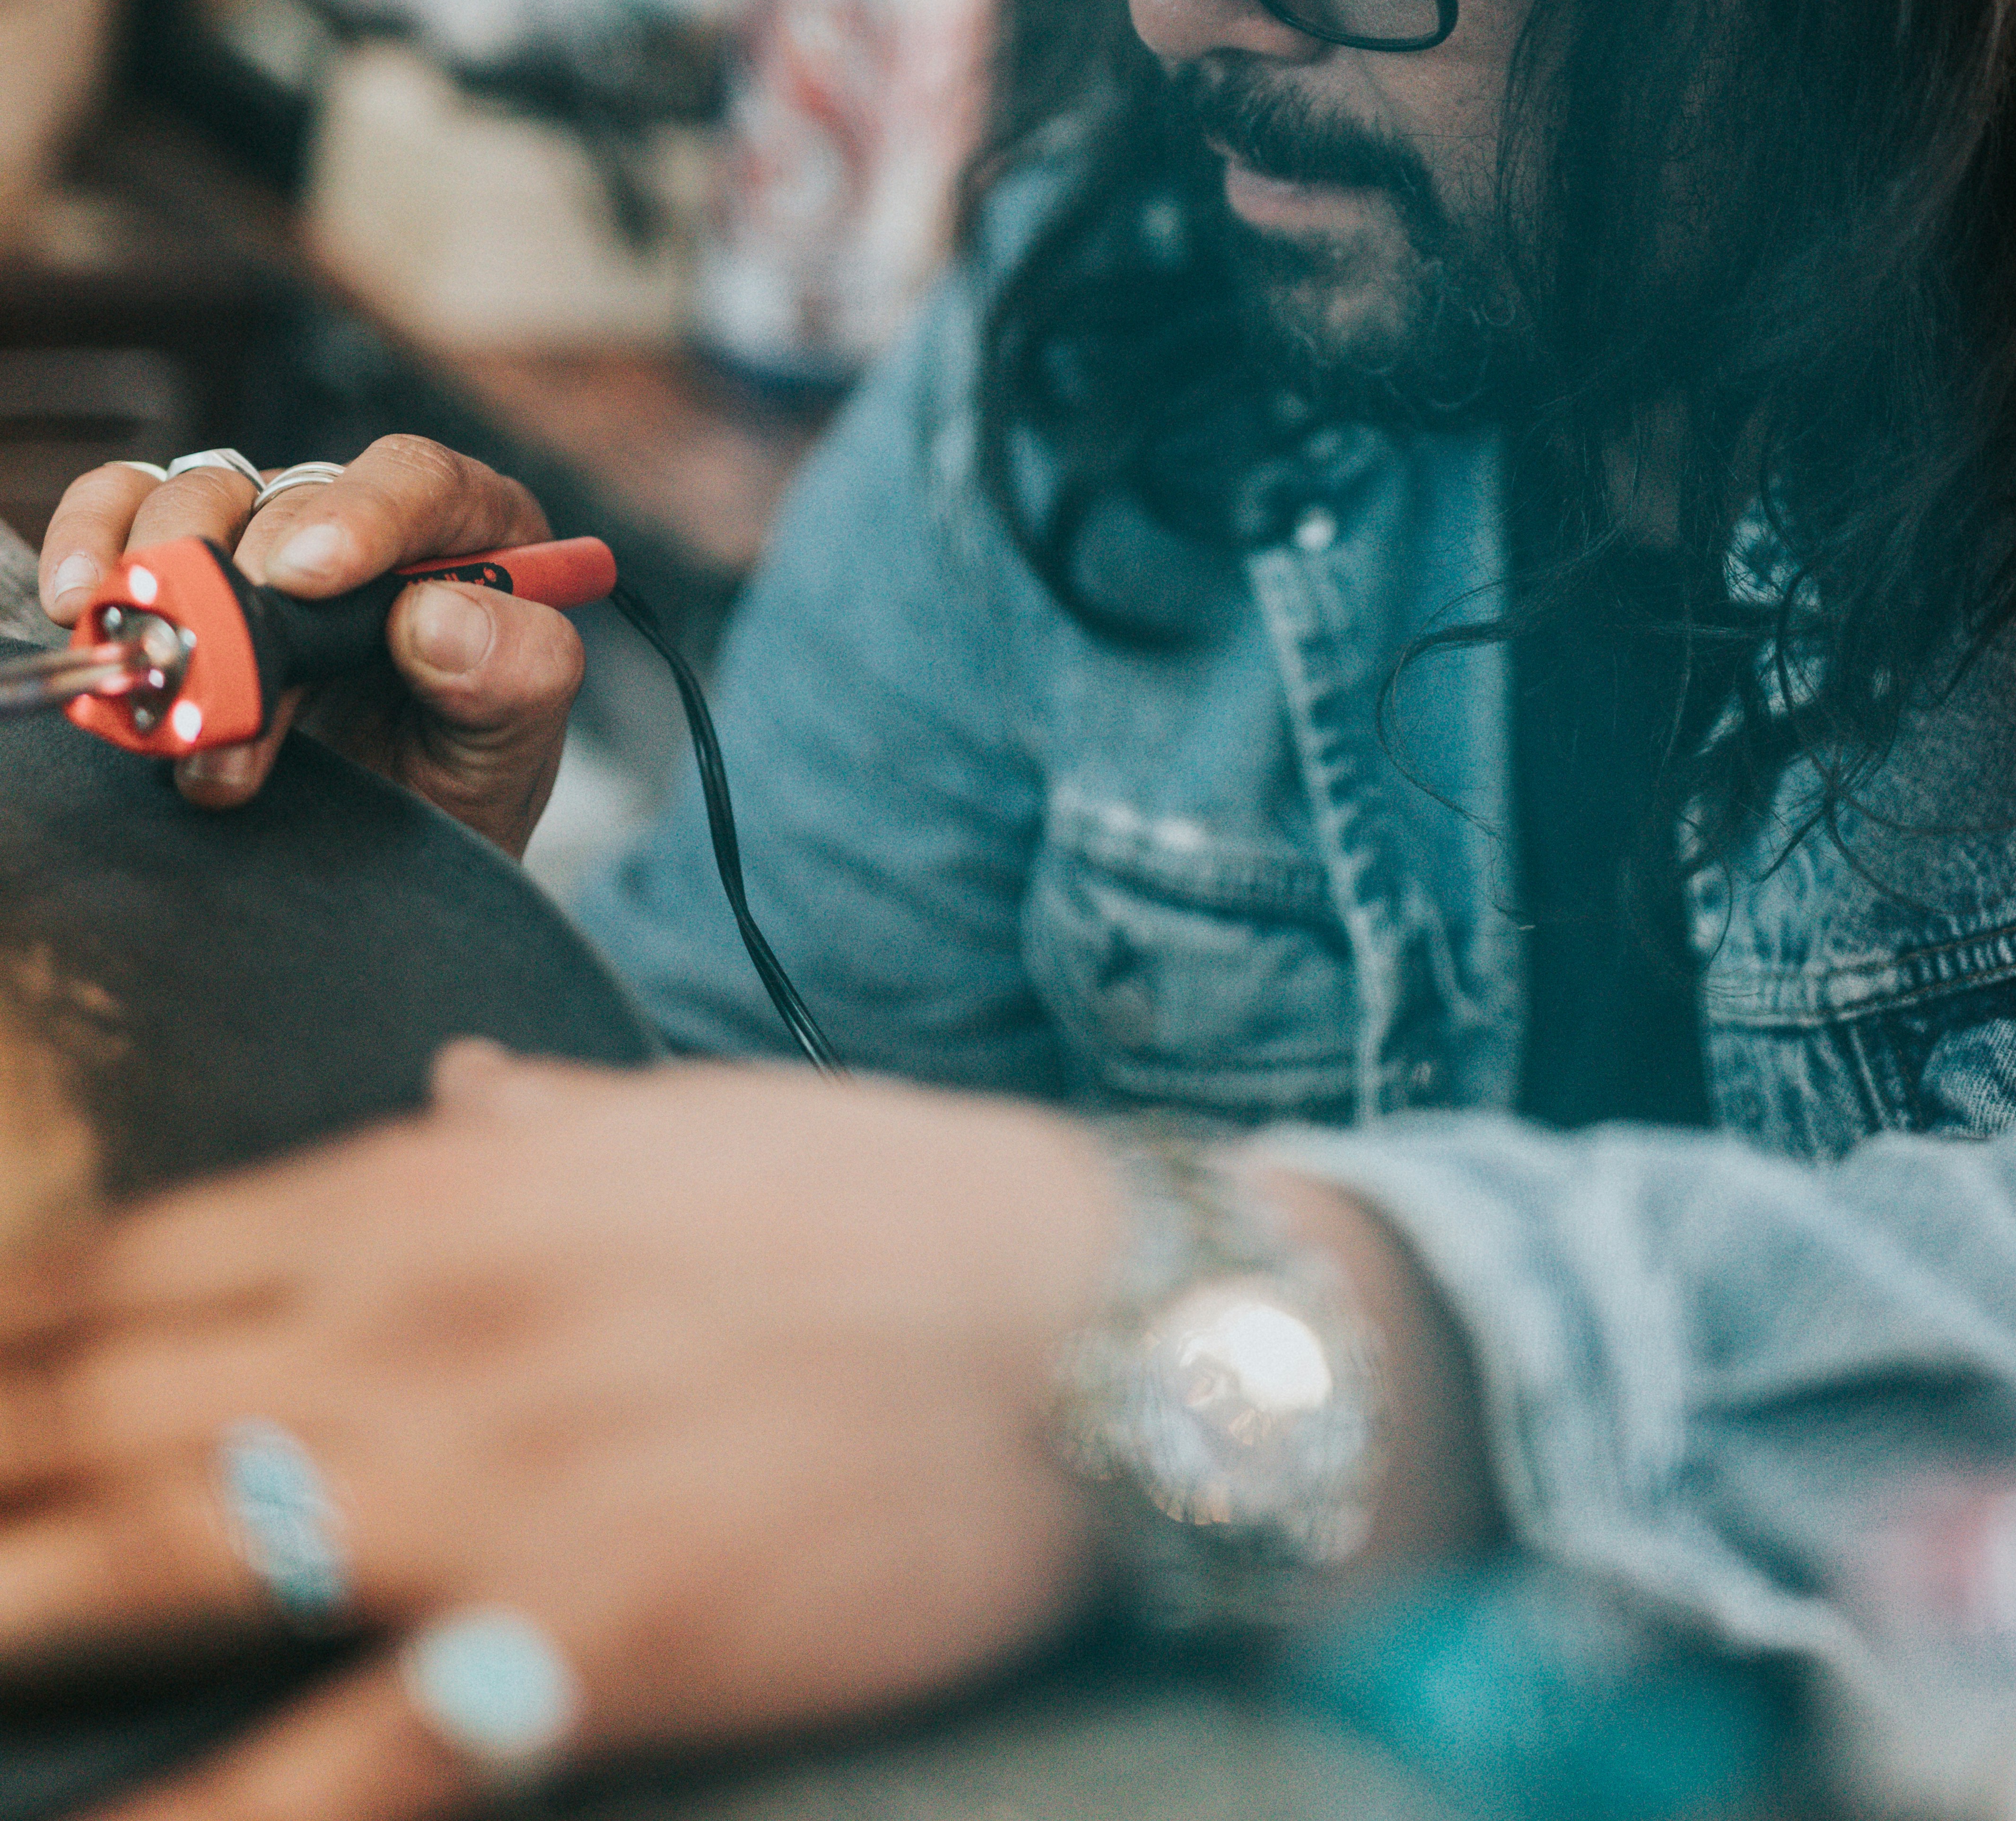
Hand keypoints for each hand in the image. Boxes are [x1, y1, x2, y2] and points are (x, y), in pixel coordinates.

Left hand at [0, 1058, 1127, 1814]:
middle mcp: (420, 1320)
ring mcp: (486, 1483)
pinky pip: (344, 1760)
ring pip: (155, 1559)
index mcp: (444, 1189)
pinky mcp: (578, 1638)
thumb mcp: (690, 1120)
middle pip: (96, 1407)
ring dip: (7, 1604)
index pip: (132, 1263)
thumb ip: (535, 1117)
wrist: (1093, 1311)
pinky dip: (218, 1820)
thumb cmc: (893, 1205)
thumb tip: (447, 1083)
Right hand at [37, 437, 582, 855]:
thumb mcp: (513, 745)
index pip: (420, 482)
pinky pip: (129, 506)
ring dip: (173, 587)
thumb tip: (437, 617)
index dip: (362, 516)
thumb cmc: (459, 776)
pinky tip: (79, 595)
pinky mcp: (192, 556)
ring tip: (173, 702)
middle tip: (225, 683)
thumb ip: (515, 677)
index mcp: (470, 532)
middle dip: (250, 597)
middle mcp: (367, 516)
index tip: (307, 575)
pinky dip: (94, 539)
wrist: (388, 847)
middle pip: (295, 499)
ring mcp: (270, 531)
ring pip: (205, 497)